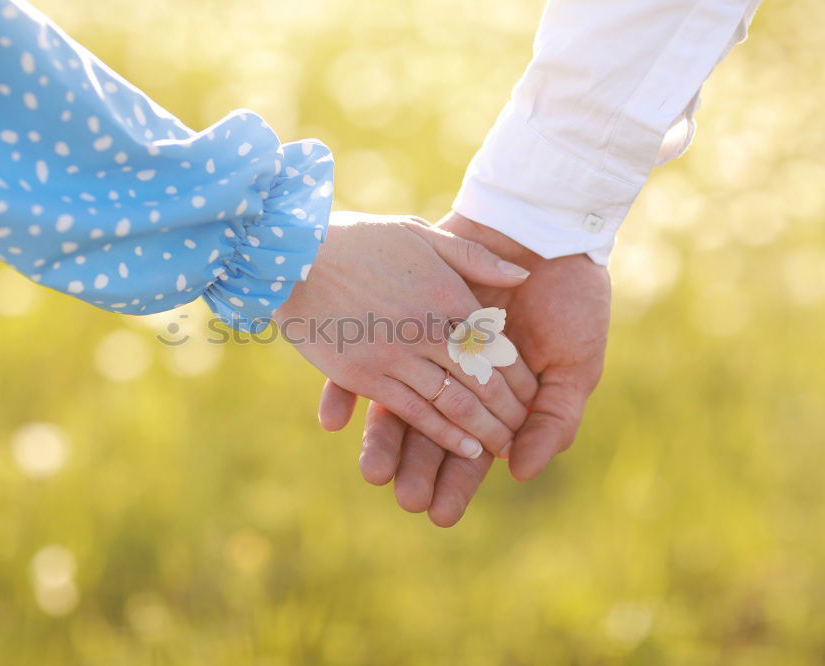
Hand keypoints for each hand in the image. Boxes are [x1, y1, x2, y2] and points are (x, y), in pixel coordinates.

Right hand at [276, 212, 537, 459]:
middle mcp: (426, 328)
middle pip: (482, 379)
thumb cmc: (359, 241)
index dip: (518, 374)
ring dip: (485, 430)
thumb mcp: (420, 233)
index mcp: (445, 292)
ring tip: (503, 446)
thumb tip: (522, 274)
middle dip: (509, 409)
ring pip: (454, 403)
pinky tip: (466, 448)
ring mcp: (395, 355)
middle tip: (523, 427)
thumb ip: (474, 256)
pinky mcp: (365, 376)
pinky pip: (415, 413)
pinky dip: (445, 435)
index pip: (496, 343)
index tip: (532, 393)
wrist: (292, 258)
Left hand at [320, 212, 610, 525]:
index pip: (470, 447)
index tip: (440, 514)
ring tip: (372, 471)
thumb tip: (518, 473)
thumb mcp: (574, 363)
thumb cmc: (569, 298)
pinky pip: (363, 354)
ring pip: (395, 401)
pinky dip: (346, 387)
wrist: (542, 227)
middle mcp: (451, 377)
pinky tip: (333, 417)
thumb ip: (551, 419)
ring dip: (382, 438)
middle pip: (427, 432)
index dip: (457, 480)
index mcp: (492, 394)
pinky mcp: (398, 316)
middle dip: (415, 466)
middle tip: (402, 496)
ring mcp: (422, 348)